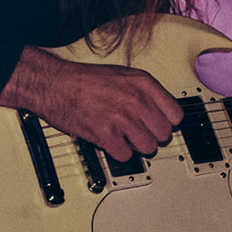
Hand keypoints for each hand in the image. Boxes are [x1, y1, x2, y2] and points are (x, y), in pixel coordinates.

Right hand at [1, 47, 181, 162]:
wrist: (55, 84)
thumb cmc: (84, 80)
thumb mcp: (123, 75)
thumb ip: (144, 92)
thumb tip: (159, 111)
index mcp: (143, 84)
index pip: (176, 114)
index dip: (166, 122)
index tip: (160, 124)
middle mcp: (136, 100)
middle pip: (164, 134)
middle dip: (151, 135)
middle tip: (138, 132)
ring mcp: (122, 119)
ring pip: (148, 148)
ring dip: (136, 146)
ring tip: (123, 137)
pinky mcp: (106, 135)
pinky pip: (125, 156)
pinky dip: (117, 152)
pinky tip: (110, 141)